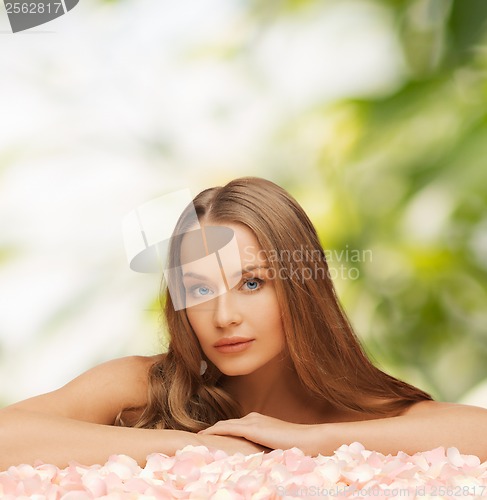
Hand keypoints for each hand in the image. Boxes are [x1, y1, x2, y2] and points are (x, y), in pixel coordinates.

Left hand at [198, 412, 316, 453]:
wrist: (307, 439)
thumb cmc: (295, 446)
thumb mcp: (274, 446)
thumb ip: (262, 448)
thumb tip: (254, 459)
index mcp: (258, 421)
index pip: (234, 427)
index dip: (221, 432)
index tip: (209, 439)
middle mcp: (252, 418)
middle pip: (226, 424)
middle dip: (212, 431)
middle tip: (198, 439)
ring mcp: (252, 421)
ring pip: (224, 425)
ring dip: (210, 431)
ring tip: (197, 439)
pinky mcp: (251, 427)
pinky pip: (227, 428)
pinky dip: (214, 431)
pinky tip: (204, 437)